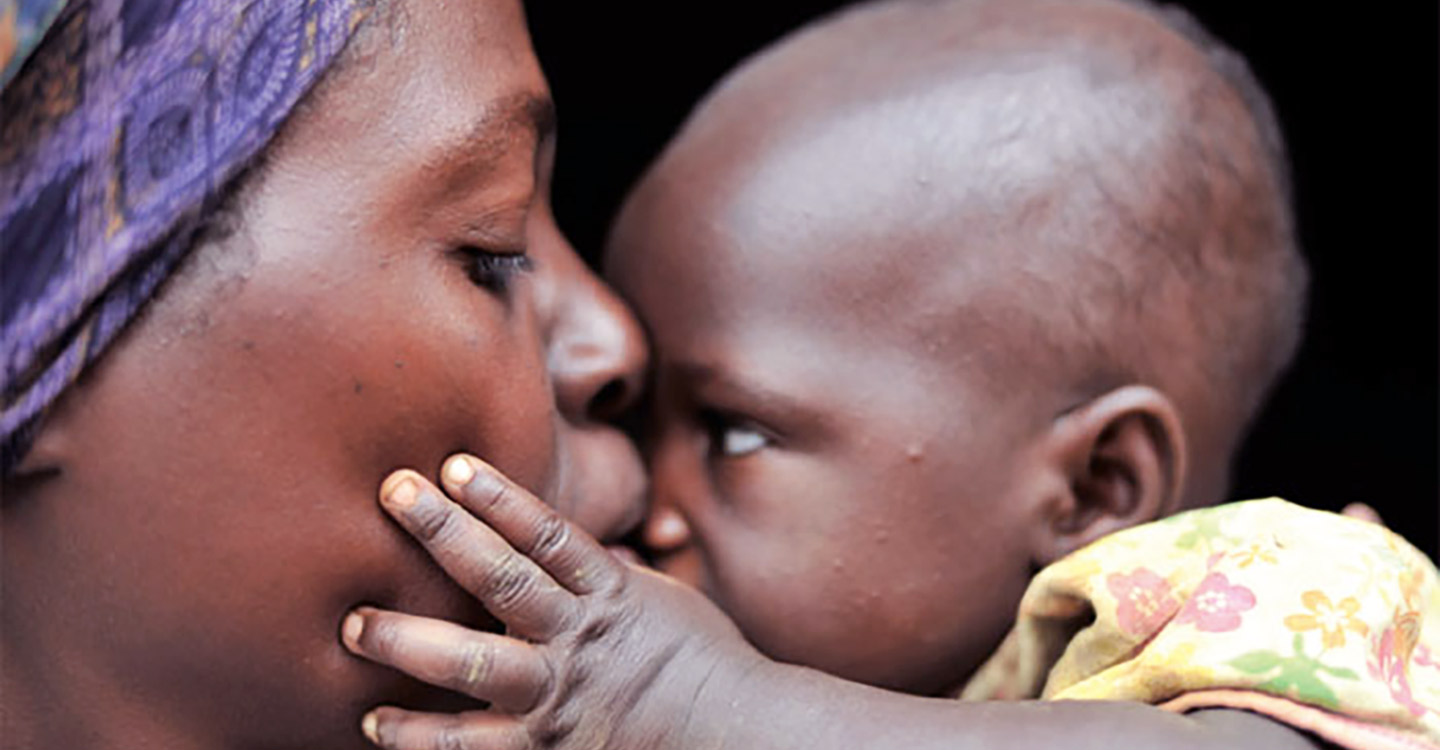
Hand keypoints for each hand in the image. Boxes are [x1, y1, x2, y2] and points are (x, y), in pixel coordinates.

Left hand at [342, 454, 764, 749]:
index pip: (547, 535)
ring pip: (471, 662)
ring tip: (352, 623)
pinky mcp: (547, 747)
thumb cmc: (701, 660)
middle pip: (500, 580)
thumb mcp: (663, 598)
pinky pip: (469, 743)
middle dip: (443, 534)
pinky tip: (373, 722)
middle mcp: (578, 638)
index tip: (453, 464)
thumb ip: (610, 570)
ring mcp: (559, 694)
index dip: (500, 497)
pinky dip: (419, 734)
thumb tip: (575, 539)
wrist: (736, 732)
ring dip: (407, 639)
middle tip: (392, 496)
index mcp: (610, 593)